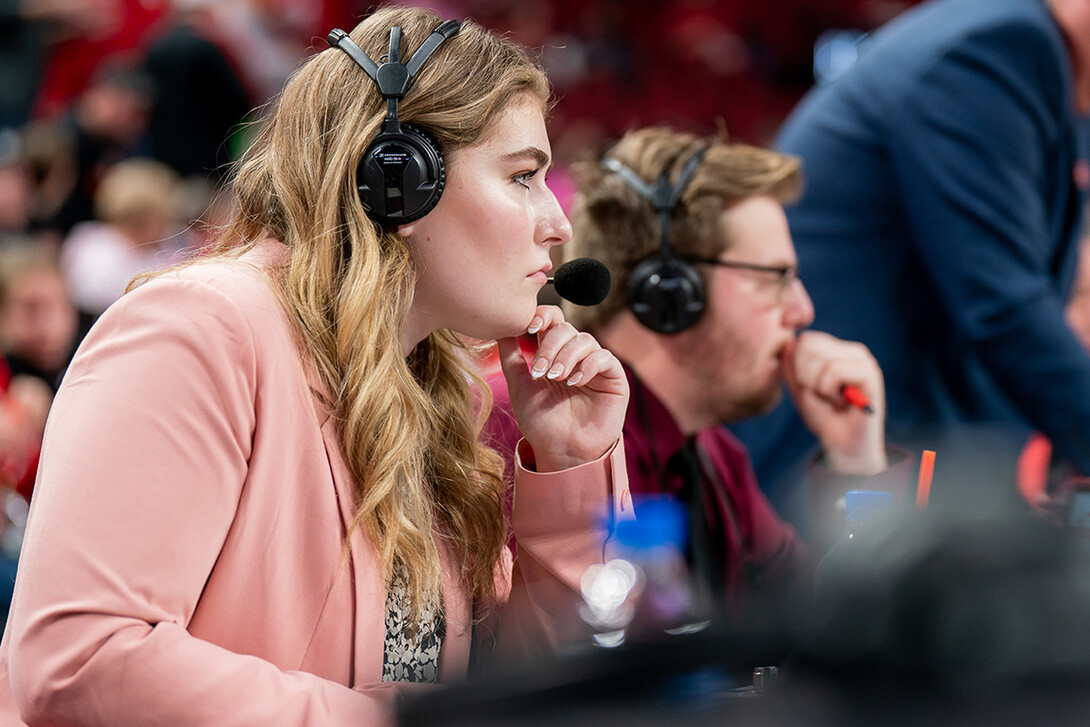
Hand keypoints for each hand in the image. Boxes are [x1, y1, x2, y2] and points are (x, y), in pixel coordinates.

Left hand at [497, 306, 627, 471]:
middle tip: (540, 371)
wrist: (561, 451)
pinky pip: (604, 358)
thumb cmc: (541, 422)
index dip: (543, 316)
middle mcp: (575, 355)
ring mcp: (595, 365)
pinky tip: (575, 381)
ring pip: (584, 340)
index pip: (552, 320)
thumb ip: (510, 356)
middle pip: (566, 328)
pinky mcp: (613, 378)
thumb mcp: (519, 386)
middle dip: (550, 345)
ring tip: (556, 378)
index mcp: (553, 352)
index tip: (530, 326)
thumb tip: (501, 327)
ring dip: (567, 356)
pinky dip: (588, 366)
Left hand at [783, 330, 886, 474]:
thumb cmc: (824, 417)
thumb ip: (791, 367)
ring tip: (833, 399)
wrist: (844, 446)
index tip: (810, 387)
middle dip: (805, 376)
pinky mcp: (870, 374)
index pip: (805, 340)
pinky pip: (834, 372)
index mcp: (838, 350)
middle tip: (822, 395)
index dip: (797, 366)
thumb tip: (788, 342)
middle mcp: (852, 350)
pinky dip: (829, 391)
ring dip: (818, 387)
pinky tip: (841, 402)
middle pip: (810, 346)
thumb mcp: (800, 389)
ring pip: (821, 360)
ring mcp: (863, 361)